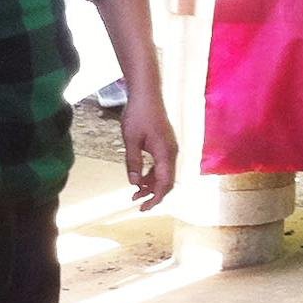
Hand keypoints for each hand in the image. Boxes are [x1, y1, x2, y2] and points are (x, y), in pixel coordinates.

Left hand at [118, 87, 177, 210]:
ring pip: (164, 174)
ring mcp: (170, 148)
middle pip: (167, 182)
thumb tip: (134, 183)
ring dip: (151, 185)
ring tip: (135, 192)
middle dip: (153, 195)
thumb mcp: (131, 140)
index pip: (164, 183)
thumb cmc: (138, 114)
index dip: (155, 198)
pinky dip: (152, 174)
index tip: (143, 208)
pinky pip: (162, 165)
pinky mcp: (166, 144)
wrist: (147, 94)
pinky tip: (140, 177)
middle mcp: (172, 153)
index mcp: (165, 153)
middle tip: (137, 204)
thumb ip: (133, 162)